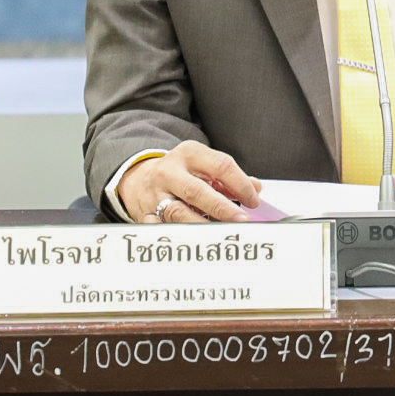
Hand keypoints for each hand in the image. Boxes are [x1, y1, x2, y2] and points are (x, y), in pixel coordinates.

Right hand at [118, 141, 261, 222]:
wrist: (139, 177)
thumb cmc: (180, 172)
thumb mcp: (203, 164)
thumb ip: (229, 177)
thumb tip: (255, 188)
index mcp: (189, 154)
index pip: (220, 166)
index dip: (240, 184)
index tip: (253, 201)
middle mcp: (170, 172)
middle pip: (197, 191)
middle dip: (222, 207)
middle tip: (242, 220)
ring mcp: (156, 194)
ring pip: (178, 213)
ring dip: (202, 226)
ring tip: (222, 235)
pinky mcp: (145, 214)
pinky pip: (161, 229)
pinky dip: (177, 236)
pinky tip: (194, 242)